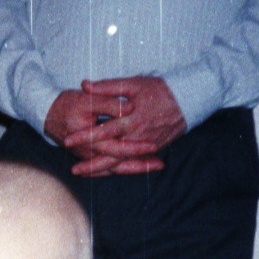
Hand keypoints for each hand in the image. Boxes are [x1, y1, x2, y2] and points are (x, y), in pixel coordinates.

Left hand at [64, 77, 186, 177]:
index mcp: (132, 120)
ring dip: (104, 170)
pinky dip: (120, 168)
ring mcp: (147, 145)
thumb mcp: (134, 84)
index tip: (68, 140)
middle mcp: (139, 137)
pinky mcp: (155, 149)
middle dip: (92, 165)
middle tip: (74, 170)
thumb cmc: (161, 89)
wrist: (190, 100)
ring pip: (122, 162)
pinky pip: (134, 162)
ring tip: (86, 174)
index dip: (84, 136)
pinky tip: (107, 172)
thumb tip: (85, 85)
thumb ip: (108, 86)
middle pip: (112, 156)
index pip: (103, 131)